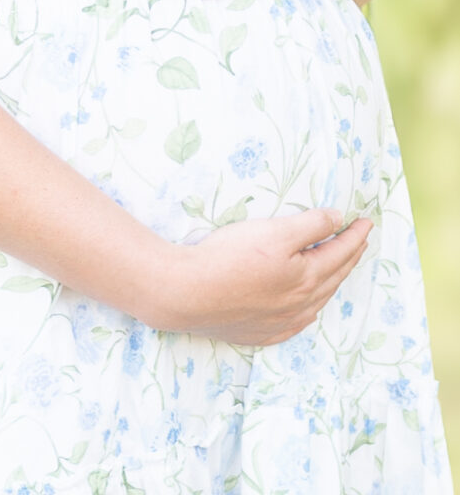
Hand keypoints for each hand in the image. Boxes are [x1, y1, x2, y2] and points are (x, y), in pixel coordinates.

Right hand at [150, 210, 371, 344]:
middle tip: (360, 241)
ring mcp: (280, 323)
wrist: (187, 292)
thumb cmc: (228, 257)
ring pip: (317, 302)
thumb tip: (337, 220)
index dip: (355, 235)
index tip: (366, 222)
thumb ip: (310, 225)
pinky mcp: (260, 333)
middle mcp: (299, 305)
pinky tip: (307, 308)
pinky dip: (309, 309)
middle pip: (333, 277)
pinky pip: (296, 323)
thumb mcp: (274, 231)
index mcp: (307, 278)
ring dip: (332, 282)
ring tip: (339, 268)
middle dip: (349, 256)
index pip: (339, 252)